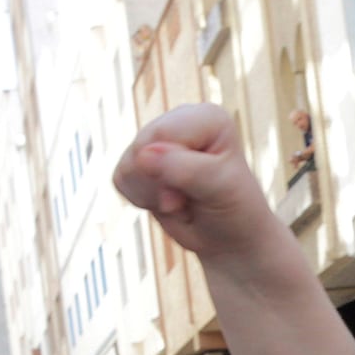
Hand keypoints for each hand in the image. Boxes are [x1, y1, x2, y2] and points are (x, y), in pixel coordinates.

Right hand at [113, 104, 273, 262]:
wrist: (228, 238)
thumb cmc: (235, 211)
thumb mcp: (221, 190)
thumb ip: (186, 170)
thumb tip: (142, 155)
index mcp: (206, 117)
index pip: (164, 134)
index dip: (175, 171)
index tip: (205, 188)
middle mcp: (178, 120)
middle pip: (141, 147)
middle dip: (162, 184)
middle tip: (192, 198)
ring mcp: (155, 140)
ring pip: (128, 165)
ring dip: (152, 195)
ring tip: (183, 200)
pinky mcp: (137, 161)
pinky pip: (120, 179)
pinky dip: (142, 200)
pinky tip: (168, 201)